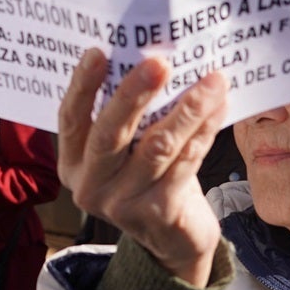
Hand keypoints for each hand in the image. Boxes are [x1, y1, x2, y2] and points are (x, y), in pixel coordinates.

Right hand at [56, 50, 223, 286]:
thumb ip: (127, 117)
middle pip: (110, 133)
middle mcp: (91, 186)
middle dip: (134, 93)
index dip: (82, 85)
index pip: (70, 119)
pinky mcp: (159, 213)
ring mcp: (123, 204)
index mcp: (73, 163)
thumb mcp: (126, 150)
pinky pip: (186, 162)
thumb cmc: (149, 177)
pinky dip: (205, 130)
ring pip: (157, 146)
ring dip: (187, 108)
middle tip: (159, 62)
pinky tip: (219, 107)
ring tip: (211, 80)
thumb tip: (151, 56)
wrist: (175, 238)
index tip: (98, 52)